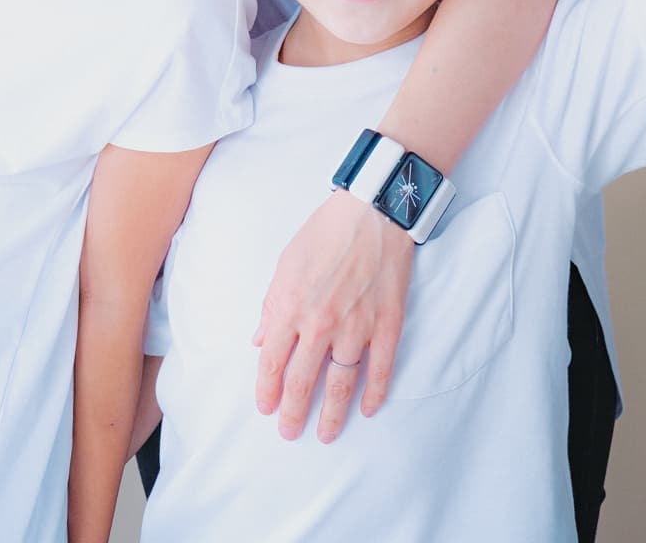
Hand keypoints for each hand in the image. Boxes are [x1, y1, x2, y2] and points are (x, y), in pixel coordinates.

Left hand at [253, 190, 411, 441]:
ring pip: (341, 383)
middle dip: (293, 411)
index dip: (267, 389)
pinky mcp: (387, 325)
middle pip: (304, 380)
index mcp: (290, 306)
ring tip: (325, 435)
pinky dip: (375, 393)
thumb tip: (259, 340)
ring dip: (331, 413)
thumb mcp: (285, 264)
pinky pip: (380, 369)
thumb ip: (271, 306)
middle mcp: (321, 323)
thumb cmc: (323, 233)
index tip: (264, 408)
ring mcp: (356, 327)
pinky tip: (368, 410)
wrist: (371, 211)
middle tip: (289, 433)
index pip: (271, 361)